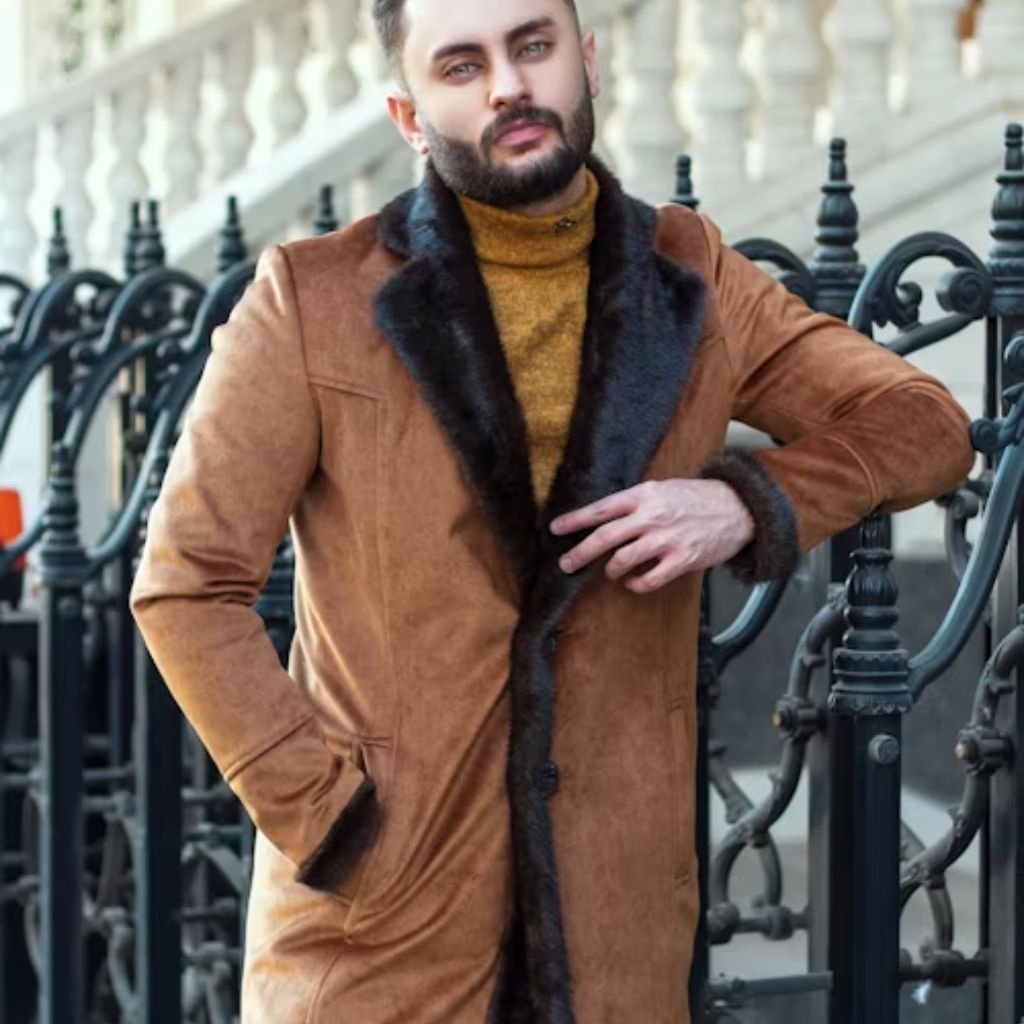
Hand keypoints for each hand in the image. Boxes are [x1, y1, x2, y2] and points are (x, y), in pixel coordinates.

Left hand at [549, 479, 754, 593]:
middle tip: (566, 564)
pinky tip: (634, 582)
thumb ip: (635, 503)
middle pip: (605, 536)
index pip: (601, 509)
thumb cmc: (696, 498)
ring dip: (610, 569)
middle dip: (580, 552)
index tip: (556, 529)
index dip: (575, 520)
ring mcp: (667, 539)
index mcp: (644, 495)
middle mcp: (652, 516)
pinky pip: (648, 579)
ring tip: (610, 571)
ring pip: (623, 560)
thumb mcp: (663, 488)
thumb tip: (604, 518)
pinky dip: (636, 584)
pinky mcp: (681, 559)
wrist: (736, 507)